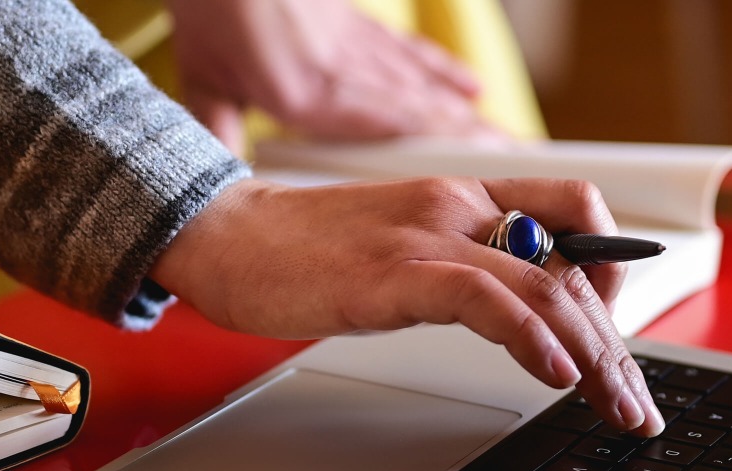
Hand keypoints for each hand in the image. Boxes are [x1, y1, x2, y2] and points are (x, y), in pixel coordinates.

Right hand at [150, 177, 664, 436]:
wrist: (223, 234)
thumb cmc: (300, 249)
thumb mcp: (399, 244)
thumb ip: (454, 266)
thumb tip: (512, 316)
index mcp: (460, 195)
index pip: (573, 212)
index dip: (613, 270)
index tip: (615, 334)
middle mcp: (455, 207)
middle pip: (570, 268)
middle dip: (614, 345)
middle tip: (633, 403)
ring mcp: (424, 238)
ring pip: (544, 286)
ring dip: (594, 355)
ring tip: (614, 406)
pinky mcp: (391, 274)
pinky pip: (483, 300)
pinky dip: (530, 336)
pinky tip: (556, 375)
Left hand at [166, 0, 504, 149]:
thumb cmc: (218, 6)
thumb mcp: (204, 75)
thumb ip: (216, 131)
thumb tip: (211, 192)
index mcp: (316, 95)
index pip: (400, 132)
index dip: (449, 157)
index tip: (492, 179)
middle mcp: (351, 71)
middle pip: (429, 114)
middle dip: (477, 145)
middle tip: (527, 174)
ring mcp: (360, 45)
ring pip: (429, 86)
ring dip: (471, 116)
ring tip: (511, 144)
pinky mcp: (357, 24)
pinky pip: (412, 54)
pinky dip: (444, 72)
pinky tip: (471, 87)